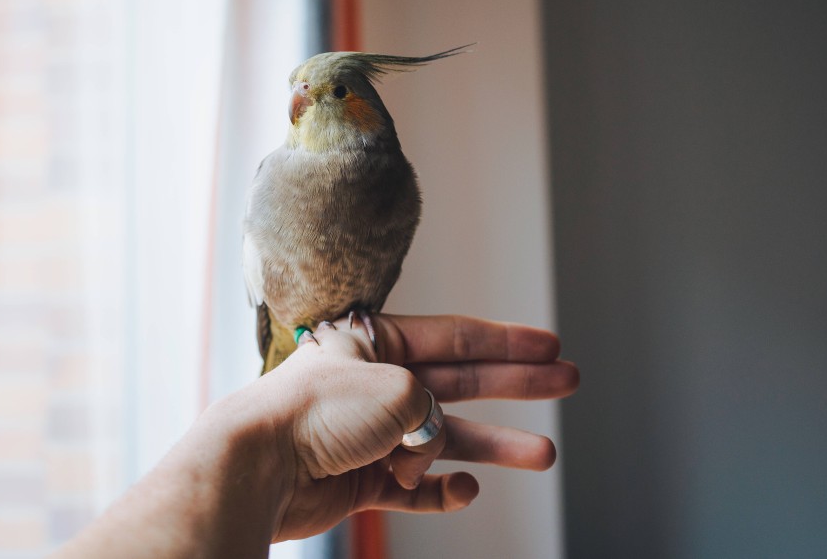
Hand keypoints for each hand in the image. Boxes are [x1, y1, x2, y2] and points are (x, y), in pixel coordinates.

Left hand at [239, 313, 579, 541]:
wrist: (259, 466)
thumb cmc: (316, 412)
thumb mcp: (397, 387)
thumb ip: (430, 407)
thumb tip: (430, 444)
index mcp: (371, 342)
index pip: (452, 335)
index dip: (506, 340)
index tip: (550, 343)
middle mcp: (373, 384)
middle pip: (459, 382)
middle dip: (515, 384)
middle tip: (567, 381)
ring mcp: (367, 435)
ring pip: (445, 440)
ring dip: (494, 447)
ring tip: (543, 454)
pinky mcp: (359, 481)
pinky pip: (416, 487)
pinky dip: (442, 490)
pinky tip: (466, 490)